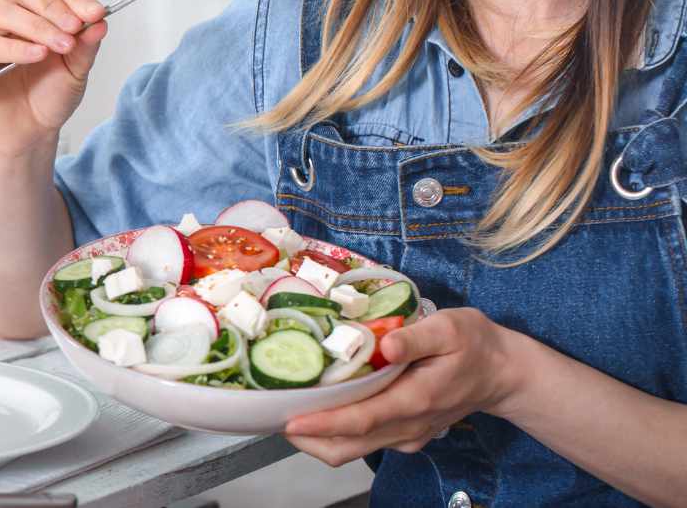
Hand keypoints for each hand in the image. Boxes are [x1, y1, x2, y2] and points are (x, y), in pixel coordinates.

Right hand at [0, 0, 107, 157]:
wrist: (30, 132)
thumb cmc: (49, 95)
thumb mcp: (76, 70)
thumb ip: (86, 46)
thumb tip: (100, 21)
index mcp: (34, 9)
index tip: (96, 14)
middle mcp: (5, 14)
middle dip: (51, 5)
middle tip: (74, 28)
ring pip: (1, 12)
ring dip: (36, 27)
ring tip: (59, 46)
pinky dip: (13, 48)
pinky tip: (37, 56)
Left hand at [283, 308, 523, 466]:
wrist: (503, 373)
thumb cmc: (475, 345)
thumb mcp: (450, 328)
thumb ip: (416, 337)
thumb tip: (386, 344)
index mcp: (415, 400)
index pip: (361, 420)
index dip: (323, 423)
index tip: (290, 420)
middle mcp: (407, 425)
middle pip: (348, 446)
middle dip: (308, 437)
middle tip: (273, 416)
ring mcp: (406, 434)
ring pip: (353, 449)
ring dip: (318, 438)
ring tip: (287, 410)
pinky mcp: (405, 433)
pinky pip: (364, 441)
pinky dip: (337, 432)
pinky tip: (321, 408)